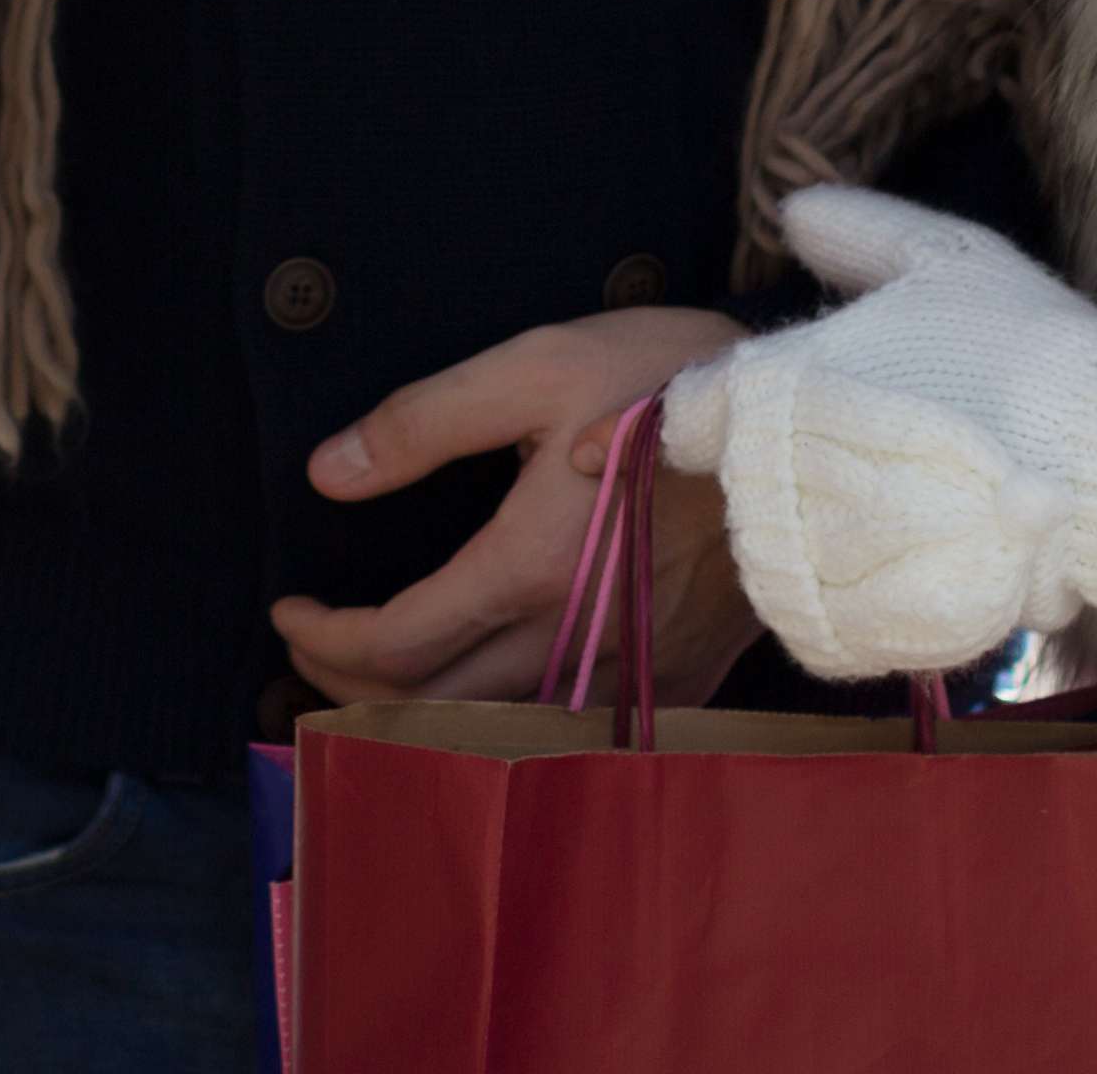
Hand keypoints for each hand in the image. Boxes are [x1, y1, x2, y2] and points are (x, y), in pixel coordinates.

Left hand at [271, 307, 752, 709]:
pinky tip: (480, 685)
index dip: (321, 637)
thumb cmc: (670, 380)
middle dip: (351, 686)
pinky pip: (569, 729)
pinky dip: (502, 721)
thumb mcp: (535, 365)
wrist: (811, 425)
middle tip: (309, 648)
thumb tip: (328, 472)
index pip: (394, 644)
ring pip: (498, 731)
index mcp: (528, 570)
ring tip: (375, 674)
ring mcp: (631, 671)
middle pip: (432, 708)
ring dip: (419, 712)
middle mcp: (574, 642)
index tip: (285, 610)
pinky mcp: (678, 677)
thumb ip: (422, 423)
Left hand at [657, 189, 1096, 680]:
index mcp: (783, 382)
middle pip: (737, 493)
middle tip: (850, 455)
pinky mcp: (875, 619)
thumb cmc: (1026, 347)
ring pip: (778, 563)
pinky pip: (827, 621)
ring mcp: (828, 557)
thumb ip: (860, 234)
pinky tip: (900, 567)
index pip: (691, 415)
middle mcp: (786, 475)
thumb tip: (790, 212)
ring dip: (815, 540)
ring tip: (885, 511)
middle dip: (777, 476)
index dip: (721, 410)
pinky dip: (854, 602)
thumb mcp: (944, 258)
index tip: (767, 408)